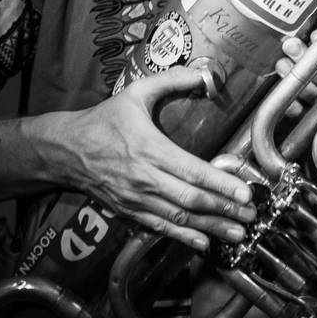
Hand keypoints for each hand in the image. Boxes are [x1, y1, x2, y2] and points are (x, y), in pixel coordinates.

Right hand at [48, 66, 255, 251]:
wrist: (65, 150)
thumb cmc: (103, 121)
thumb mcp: (136, 93)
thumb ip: (170, 80)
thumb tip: (202, 74)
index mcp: (150, 149)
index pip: (192, 171)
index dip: (221, 184)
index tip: (244, 192)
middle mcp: (145, 178)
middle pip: (190, 200)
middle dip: (224, 210)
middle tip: (251, 216)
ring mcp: (136, 198)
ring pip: (178, 218)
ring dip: (210, 227)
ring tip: (237, 233)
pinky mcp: (129, 211)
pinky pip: (159, 228)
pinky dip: (183, 237)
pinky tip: (203, 243)